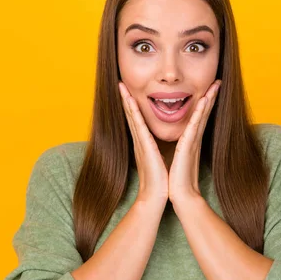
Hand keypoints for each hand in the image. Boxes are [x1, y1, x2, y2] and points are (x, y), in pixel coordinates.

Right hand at [118, 82, 168, 205]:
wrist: (156, 197)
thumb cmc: (159, 181)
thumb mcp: (158, 161)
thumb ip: (156, 151)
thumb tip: (157, 146)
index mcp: (144, 143)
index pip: (136, 120)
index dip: (131, 105)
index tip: (128, 91)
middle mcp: (139, 141)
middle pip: (130, 115)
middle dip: (126, 98)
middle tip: (120, 82)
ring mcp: (140, 143)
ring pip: (132, 117)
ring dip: (127, 100)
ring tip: (122, 86)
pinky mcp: (144, 147)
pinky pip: (139, 125)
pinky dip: (134, 112)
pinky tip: (131, 101)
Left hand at [168, 80, 220, 204]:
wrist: (180, 196)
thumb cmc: (176, 180)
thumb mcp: (176, 159)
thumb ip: (179, 149)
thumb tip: (178, 144)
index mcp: (190, 141)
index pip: (198, 118)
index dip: (204, 103)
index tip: (208, 90)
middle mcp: (194, 139)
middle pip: (204, 114)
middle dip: (210, 97)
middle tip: (217, 81)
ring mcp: (192, 142)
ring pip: (201, 116)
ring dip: (208, 100)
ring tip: (214, 85)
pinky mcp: (189, 147)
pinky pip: (194, 126)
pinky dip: (200, 113)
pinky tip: (204, 101)